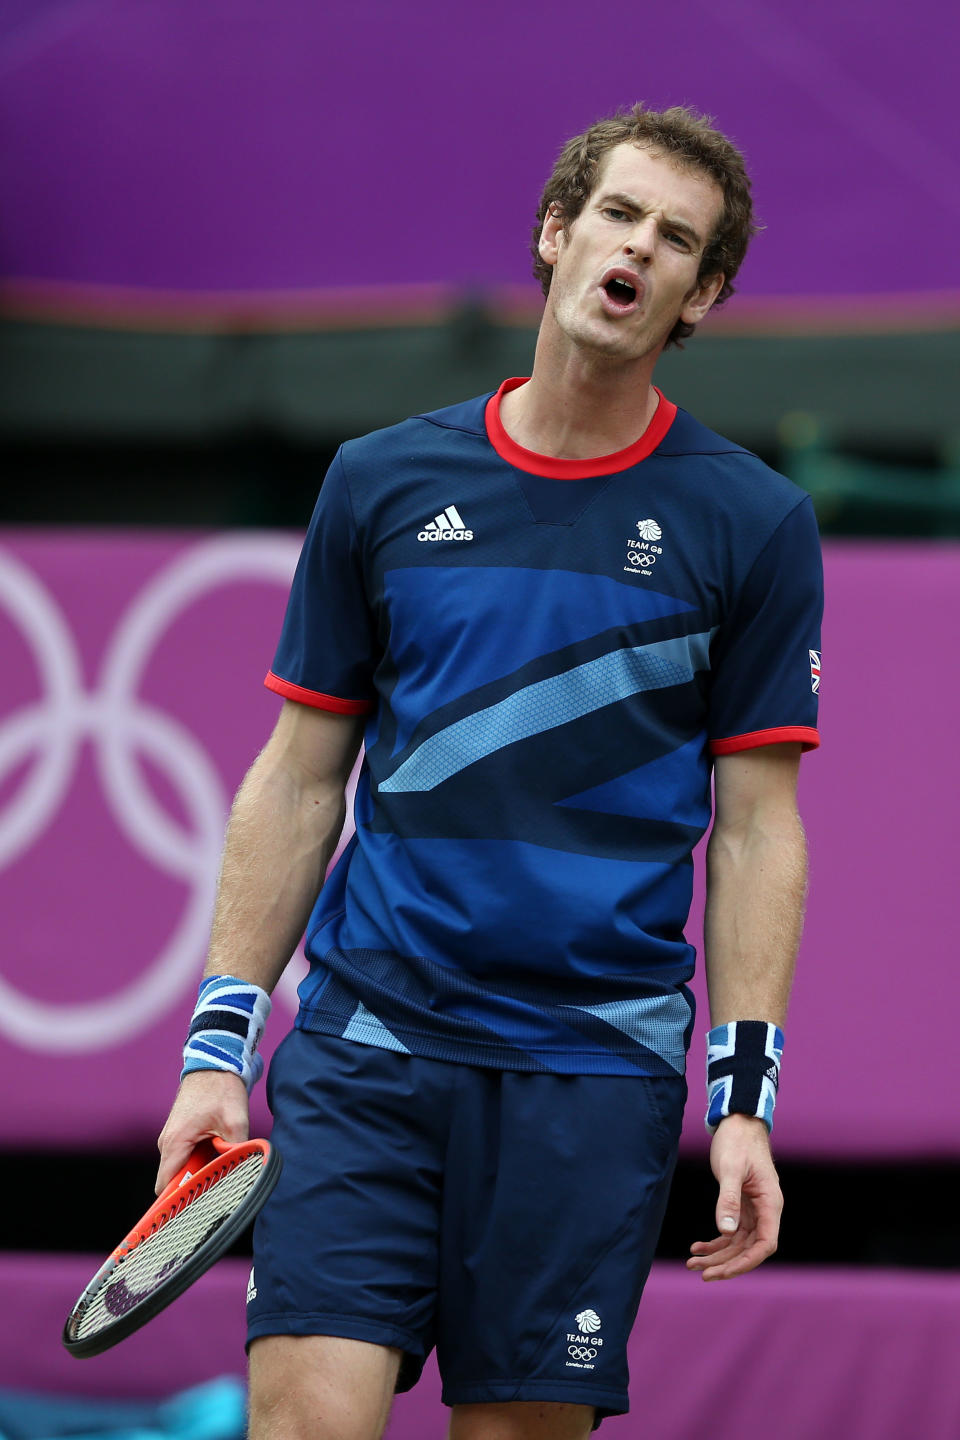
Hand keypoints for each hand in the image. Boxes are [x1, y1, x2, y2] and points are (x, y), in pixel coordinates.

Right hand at [155, 1070, 249, 1194]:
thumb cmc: (222, 1088)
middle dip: (193, 1188)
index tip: (197, 1210)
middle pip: (174, 1180)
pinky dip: (200, 1162)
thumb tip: (241, 1171)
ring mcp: (172, 1138)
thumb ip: (235, 1149)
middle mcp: (168, 1143)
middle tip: (218, 1192)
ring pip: (181, 1169)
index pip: (166, 1186)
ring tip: (221, 1174)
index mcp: (175, 1142)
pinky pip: (185, 1157)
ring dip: (199, 1173)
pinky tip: (218, 1158)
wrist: (214, 1062)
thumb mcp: (235, 1120)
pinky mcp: (180, 1134)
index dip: (179, 1201)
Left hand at [686, 1114, 782, 1280]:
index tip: (722, 1272)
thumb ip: (729, 1199)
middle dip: (725, 1263)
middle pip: (749, 1248)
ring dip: (718, 1255)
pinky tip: (698, 1247)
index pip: (765, 1244)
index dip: (746, 1262)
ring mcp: (755, 1209)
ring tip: (692, 1262)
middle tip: (699, 1272)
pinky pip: (732, 1232)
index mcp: (771, 1203)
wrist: (738, 1121)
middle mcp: (766, 1210)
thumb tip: (726, 1231)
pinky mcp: (743, 1205)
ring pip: (739, 1243)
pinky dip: (716, 1241)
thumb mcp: (730, 1168)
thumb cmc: (737, 1141)